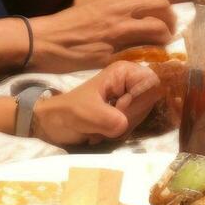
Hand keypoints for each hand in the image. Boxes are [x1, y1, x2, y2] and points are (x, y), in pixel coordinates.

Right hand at [27, 0, 175, 73]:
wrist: (45, 40)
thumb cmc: (66, 24)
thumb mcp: (94, 8)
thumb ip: (115, 12)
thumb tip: (130, 17)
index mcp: (117, 5)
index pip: (157, 3)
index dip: (167, 14)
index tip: (168, 22)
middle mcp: (121, 20)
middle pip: (161, 22)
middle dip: (170, 31)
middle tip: (167, 39)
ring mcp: (116, 40)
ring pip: (153, 41)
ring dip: (161, 48)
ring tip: (157, 53)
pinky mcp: (109, 59)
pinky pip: (134, 60)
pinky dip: (141, 63)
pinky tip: (139, 67)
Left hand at [32, 61, 163, 146]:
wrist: (52, 124)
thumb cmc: (68, 113)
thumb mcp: (90, 115)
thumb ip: (112, 119)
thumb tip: (125, 125)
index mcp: (124, 72)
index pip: (151, 84)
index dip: (139, 101)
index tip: (120, 110)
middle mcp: (130, 82)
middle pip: (149, 102)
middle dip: (130, 117)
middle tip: (108, 123)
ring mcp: (128, 97)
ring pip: (142, 115)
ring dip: (124, 127)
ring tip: (103, 128)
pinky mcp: (125, 112)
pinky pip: (135, 124)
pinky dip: (121, 132)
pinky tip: (104, 132)